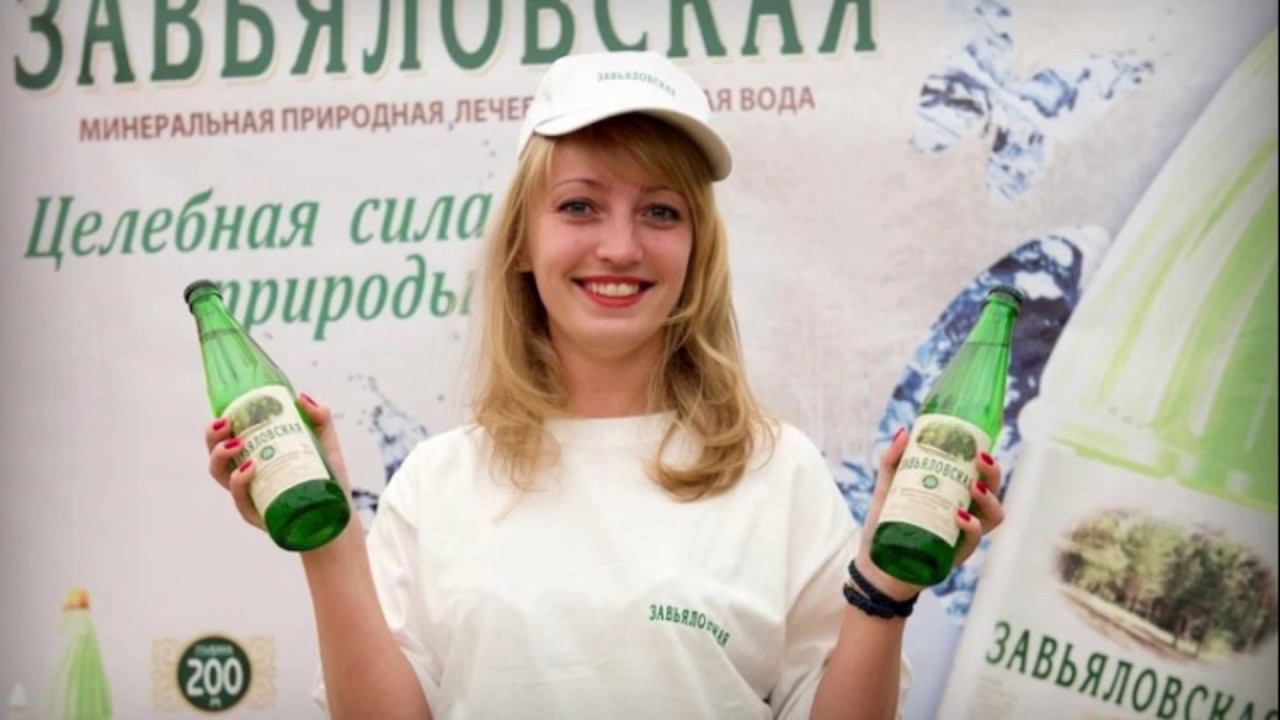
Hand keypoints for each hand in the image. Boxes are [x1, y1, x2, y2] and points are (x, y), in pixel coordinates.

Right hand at [203, 392, 352, 530]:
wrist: (339, 513)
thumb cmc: (327, 478)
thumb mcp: (326, 443)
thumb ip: (319, 419)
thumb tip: (301, 397)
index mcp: (256, 455)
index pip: (227, 438)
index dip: (219, 425)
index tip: (227, 412)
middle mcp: (246, 475)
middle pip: (215, 455)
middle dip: (212, 437)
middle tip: (226, 424)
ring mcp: (249, 495)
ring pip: (219, 475)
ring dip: (220, 456)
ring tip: (237, 445)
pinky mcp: (256, 513)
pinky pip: (240, 499)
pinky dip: (239, 482)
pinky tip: (250, 468)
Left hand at [854, 427, 1006, 599]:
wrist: (874, 563)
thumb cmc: (885, 524)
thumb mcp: (887, 488)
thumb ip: (892, 461)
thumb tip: (904, 432)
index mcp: (953, 495)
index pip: (980, 474)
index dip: (988, 459)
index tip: (979, 442)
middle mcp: (965, 513)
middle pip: (994, 491)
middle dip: (993, 473)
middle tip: (980, 458)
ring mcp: (963, 534)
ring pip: (993, 515)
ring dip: (989, 498)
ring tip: (973, 486)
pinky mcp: (956, 554)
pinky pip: (973, 540)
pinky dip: (970, 526)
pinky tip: (959, 515)